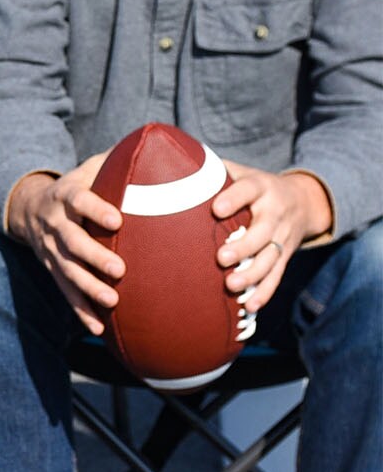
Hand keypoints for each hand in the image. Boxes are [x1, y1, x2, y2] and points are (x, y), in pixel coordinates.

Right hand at [6, 155, 120, 333]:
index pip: (79, 200)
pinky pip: (65, 292)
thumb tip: (161, 149)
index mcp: (66, 195)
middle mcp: (55, 223)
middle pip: (72, 241)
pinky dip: (80, 311)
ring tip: (112, 301)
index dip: (96, 210)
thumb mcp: (90, 167)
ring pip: (67, 270)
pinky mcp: (52, 269)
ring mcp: (51, 250)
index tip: (117, 220)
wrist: (29, 207)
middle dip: (94, 257)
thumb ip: (119, 161)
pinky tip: (98, 327)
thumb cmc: (77, 185)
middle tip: (119, 269)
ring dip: (88, 288)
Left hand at [212, 166, 330, 315]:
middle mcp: (275, 212)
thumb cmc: (254, 186)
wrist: (304, 200)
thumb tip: (168, 165)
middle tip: (221, 257)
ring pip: (271, 257)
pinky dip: (264, 292)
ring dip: (253, 274)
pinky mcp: (286, 256)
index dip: (235, 198)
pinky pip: (277, 276)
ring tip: (232, 285)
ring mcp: (283, 236)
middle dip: (244, 246)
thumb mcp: (240, 171)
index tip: (217, 209)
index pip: (248, 190)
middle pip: (263, 230)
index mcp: (261, 187)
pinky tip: (249, 306)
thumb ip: (211, 171)